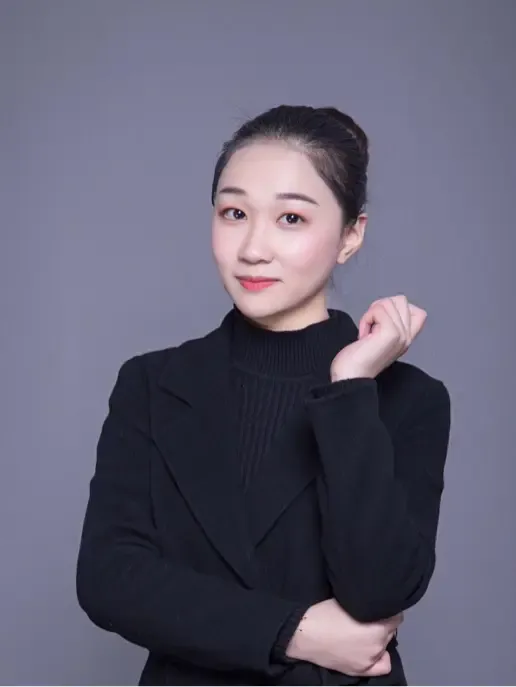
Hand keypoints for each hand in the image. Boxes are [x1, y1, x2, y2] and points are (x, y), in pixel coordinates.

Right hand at [285, 598, 402, 676]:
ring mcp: (370, 660)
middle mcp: (378, 645)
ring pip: (385, 644)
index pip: (396, 616)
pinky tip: (371, 649)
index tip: (377, 605)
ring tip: (364, 631)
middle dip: (382, 622)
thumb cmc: (324, 612)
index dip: (386, 608)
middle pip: (390, 630)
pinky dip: (380, 656)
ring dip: (378, 637)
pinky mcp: (361, 670)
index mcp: (377, 626)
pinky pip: (382, 665)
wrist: (304, 633)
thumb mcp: (348, 600)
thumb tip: (376, 604)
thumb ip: (367, 604)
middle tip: (368, 616)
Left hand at [330, 295, 426, 381]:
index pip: (418, 312)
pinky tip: (363, 335)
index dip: (396, 308)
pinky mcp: (391, 333)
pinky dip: (366, 318)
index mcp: (407, 339)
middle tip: (371, 327)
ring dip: (371, 314)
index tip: (381, 323)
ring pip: (388, 302)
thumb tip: (385, 305)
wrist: (350, 376)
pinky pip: (378, 309)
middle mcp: (408, 337)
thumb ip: (388, 324)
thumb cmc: (357, 359)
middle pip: (401, 301)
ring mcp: (401, 334)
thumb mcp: (379, 338)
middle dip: (380, 308)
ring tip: (367, 332)